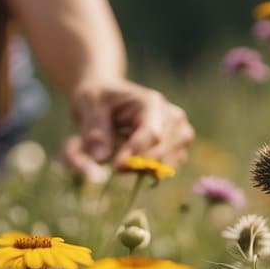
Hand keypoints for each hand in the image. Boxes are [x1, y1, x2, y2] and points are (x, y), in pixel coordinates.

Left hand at [61, 79, 194, 180]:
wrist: (110, 97)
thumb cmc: (100, 99)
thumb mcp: (89, 106)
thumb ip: (94, 132)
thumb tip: (100, 159)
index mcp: (151, 103)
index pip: (152, 133)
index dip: (135, 153)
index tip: (116, 166)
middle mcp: (172, 116)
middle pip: (162, 151)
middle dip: (138, 164)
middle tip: (116, 168)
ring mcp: (180, 132)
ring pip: (168, 163)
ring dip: (144, 169)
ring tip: (124, 160)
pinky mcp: (179, 146)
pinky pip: (169, 168)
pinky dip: (151, 171)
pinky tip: (136, 160)